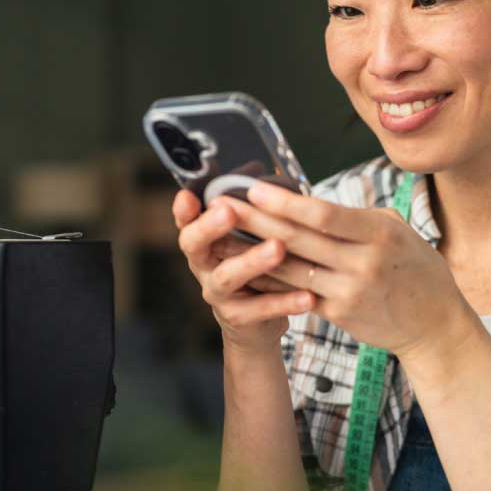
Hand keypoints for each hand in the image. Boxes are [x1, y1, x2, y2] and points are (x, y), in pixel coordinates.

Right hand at [172, 189, 314, 354]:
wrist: (257, 321)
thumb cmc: (257, 265)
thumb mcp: (252, 235)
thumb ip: (253, 207)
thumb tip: (258, 169)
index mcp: (205, 240)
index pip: (186, 220)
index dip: (183, 210)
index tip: (188, 196)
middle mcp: (204, 264)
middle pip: (194, 244)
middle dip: (210, 227)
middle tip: (227, 210)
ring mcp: (218, 292)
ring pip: (227, 276)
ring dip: (252, 261)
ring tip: (277, 248)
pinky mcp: (238, 317)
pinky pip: (259, 310)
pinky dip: (284, 302)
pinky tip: (307, 296)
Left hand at [217, 181, 474, 359]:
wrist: (434, 323)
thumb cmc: (416, 269)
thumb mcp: (398, 232)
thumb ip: (356, 220)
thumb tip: (310, 204)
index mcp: (379, 234)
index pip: (324, 215)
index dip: (285, 202)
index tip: (254, 189)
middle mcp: (363, 263)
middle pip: (299, 239)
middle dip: (256, 221)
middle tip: (223, 205)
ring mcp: (349, 292)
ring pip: (291, 269)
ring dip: (252, 252)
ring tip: (223, 237)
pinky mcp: (339, 314)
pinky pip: (296, 293)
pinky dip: (270, 281)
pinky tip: (246, 269)